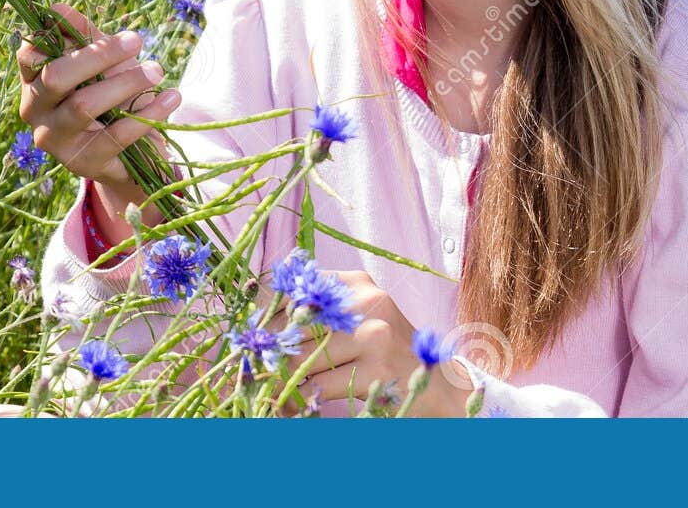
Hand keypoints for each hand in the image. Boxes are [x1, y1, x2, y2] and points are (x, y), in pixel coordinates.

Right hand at [14, 1, 178, 191]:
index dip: (55, 34)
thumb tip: (58, 7)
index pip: (28, 54)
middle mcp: (35, 112)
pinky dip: (148, 112)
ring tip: (158, 70)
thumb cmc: (112, 95)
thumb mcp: (100, 62)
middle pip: (57, 77)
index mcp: (33, 81)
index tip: (93, 24)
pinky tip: (172, 97)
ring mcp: (56, 141)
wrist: (132, 150)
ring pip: (84, 105)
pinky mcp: (83, 164)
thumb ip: (81, 35)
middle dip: (99, 54)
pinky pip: (117, 135)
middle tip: (137, 40)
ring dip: (126, 82)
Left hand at [260, 269, 472, 417]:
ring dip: (279, 376)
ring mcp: (374, 337)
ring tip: (265, 386)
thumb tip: (260, 328)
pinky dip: (297, 398)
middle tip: (247, 364)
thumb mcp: (359, 318)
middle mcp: (367, 302)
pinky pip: (319, 385)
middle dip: (269, 348)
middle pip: (296, 323)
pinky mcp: (377, 371)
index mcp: (357, 284)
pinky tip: (290, 404)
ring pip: (304, 356)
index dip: (267, 313)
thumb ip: (320, 314)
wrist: (441, 386)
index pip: (296, 288)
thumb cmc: (389, 353)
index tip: (248, 332)